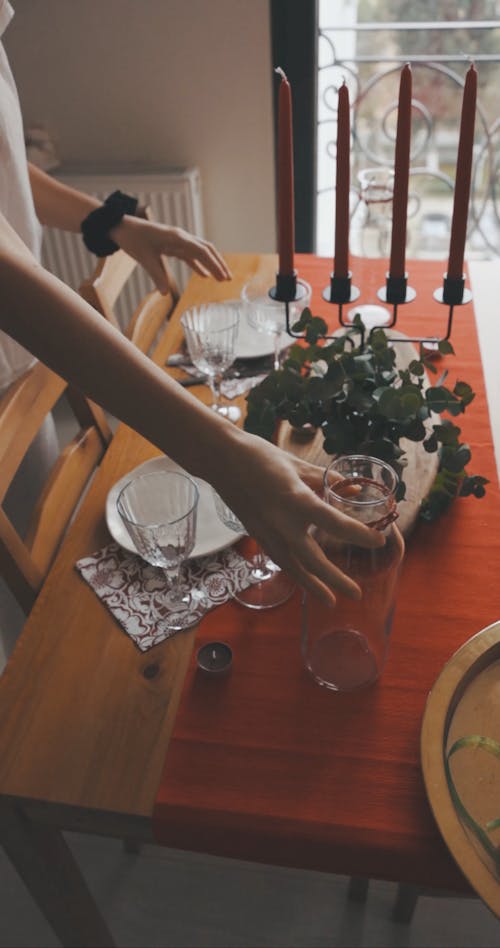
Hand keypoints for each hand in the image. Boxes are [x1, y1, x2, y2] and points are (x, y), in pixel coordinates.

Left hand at [110, 216, 231, 292]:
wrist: (121, 227)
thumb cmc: (133, 239)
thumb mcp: (144, 258)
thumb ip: (157, 275)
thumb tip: (165, 294)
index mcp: (177, 238)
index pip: (202, 251)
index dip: (214, 265)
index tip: (223, 277)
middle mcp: (181, 237)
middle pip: (206, 250)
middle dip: (218, 264)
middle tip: (228, 278)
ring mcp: (177, 240)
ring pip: (199, 252)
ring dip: (210, 264)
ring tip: (220, 278)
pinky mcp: (172, 245)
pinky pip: (189, 255)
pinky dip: (197, 264)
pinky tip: (203, 275)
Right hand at [208, 434, 384, 606]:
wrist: (220, 459)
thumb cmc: (260, 456)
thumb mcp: (298, 465)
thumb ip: (327, 482)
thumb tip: (354, 492)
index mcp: (296, 499)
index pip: (334, 522)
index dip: (358, 534)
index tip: (379, 542)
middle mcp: (281, 522)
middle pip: (312, 559)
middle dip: (334, 579)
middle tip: (356, 594)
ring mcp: (266, 531)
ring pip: (293, 566)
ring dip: (313, 586)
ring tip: (330, 601)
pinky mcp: (256, 534)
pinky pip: (280, 559)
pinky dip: (295, 572)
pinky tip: (306, 580)